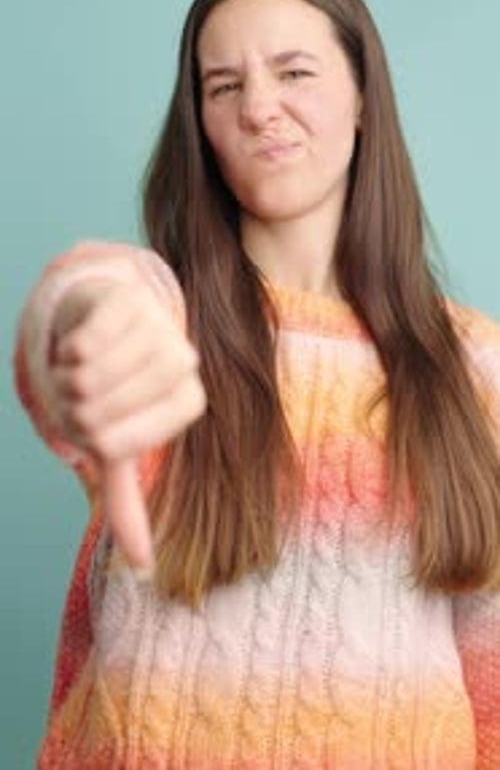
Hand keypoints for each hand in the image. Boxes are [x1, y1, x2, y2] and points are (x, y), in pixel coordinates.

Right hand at [49, 279, 205, 571]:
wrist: (103, 318)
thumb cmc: (113, 387)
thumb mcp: (118, 444)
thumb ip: (129, 501)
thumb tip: (140, 568)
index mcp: (188, 403)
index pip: (117, 443)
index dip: (91, 434)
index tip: (99, 418)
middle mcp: (184, 363)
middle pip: (97, 408)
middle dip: (72, 401)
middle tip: (82, 386)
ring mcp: (161, 327)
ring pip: (89, 374)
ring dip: (66, 373)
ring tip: (80, 363)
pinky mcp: (133, 299)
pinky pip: (86, 340)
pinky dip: (67, 346)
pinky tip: (81, 338)